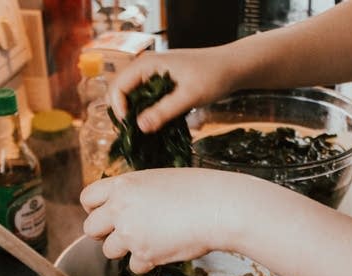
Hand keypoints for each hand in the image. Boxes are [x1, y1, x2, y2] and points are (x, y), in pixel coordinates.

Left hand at [80, 168, 254, 272]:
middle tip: (121, 234)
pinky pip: (134, 266)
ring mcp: (130, 233)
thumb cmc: (198, 190)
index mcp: (123, 185)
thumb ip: (135, 194)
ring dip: (126, 249)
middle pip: (90, 228)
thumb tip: (124, 208)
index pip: (87, 198)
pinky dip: (147, 262)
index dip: (93, 209)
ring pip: (109, 251)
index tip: (105, 215)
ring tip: (150, 240)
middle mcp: (120, 208)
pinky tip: (165, 249)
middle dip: (103, 234)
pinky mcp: (144, 254)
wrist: (219, 208)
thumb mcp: (158, 180)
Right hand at [109, 47, 236, 132]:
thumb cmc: (213, 76)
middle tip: (136, 133)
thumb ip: (164, 111)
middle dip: (125, 112)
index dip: (119, 108)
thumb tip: (140, 127)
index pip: (118, 86)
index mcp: (148, 64)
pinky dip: (148, 112)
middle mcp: (147, 67)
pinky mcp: (163, 83)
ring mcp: (155, 75)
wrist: (233, 67)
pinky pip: (147, 98)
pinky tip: (157, 124)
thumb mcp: (189, 96)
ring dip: (137, 114)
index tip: (131, 127)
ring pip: (135, 97)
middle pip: (122, 91)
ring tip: (146, 131)